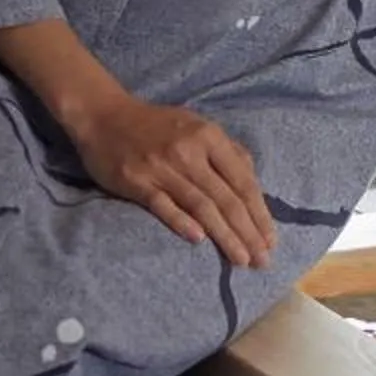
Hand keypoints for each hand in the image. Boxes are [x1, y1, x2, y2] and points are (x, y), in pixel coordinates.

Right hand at [66, 95, 276, 269]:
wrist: (104, 115)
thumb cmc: (156, 124)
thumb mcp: (197, 125)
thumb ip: (226, 150)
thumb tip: (252, 177)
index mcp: (210, 137)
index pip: (243, 181)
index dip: (259, 213)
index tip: (271, 239)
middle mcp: (190, 152)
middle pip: (226, 199)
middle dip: (248, 232)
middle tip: (262, 260)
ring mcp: (163, 168)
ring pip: (202, 206)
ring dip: (224, 236)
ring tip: (241, 259)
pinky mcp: (137, 181)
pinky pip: (163, 205)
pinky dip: (181, 222)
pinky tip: (198, 240)